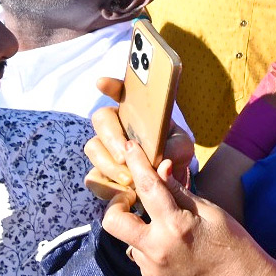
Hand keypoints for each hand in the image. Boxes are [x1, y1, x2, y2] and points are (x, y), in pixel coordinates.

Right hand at [83, 77, 193, 197]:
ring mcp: (105, 148)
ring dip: (109, 164)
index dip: (111, 85)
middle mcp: (116, 124)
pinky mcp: (100, 172)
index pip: (120, 90)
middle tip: (126, 156)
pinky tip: (125, 193)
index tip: (102, 82)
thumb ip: (174, 150)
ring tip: (130, 178)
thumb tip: (162, 163)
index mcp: (135, 110)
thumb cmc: (175, 154)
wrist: (170, 182)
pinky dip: (107, 186)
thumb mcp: (182, 147)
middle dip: (112, 138)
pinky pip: (93, 177)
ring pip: (93, 148)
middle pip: (101, 119)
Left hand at [102, 141, 270, 275]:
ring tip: (168, 232)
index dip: (137, 164)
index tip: (128, 148)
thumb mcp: (209, 210)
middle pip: (113, 223)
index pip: (148, 187)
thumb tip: (161, 168)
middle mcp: (156, 249)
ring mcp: (151, 269)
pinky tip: (174, 251)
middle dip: (116, 206)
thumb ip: (179, 191)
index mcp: (175, 226)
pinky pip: (141, 258)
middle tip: (130, 201)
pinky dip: (151, 249)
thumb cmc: (230, 240)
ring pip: (129, 242)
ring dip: (141, 230)